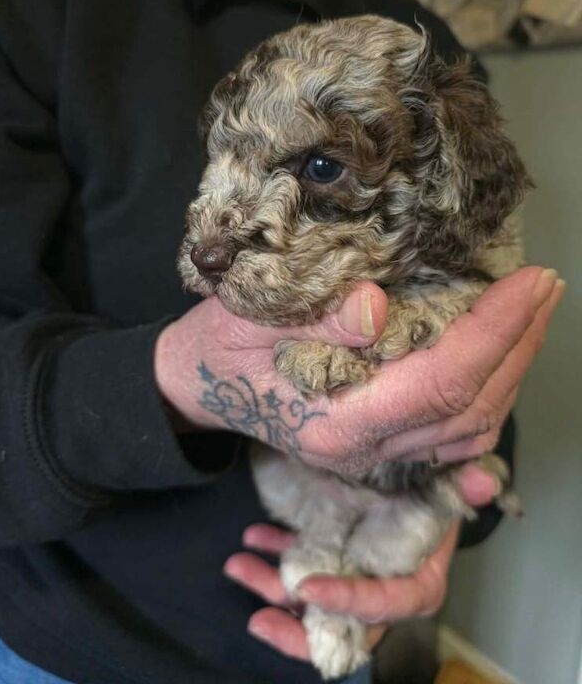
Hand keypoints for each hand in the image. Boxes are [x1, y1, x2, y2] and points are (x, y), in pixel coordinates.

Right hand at [155, 266, 561, 469]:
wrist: (193, 383)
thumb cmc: (218, 344)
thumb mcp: (252, 317)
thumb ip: (317, 317)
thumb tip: (377, 306)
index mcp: (334, 421)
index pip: (441, 380)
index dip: (495, 330)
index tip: (529, 281)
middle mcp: (361, 449)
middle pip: (469, 408)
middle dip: (519, 344)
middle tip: (544, 288)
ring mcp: (369, 455)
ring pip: (469, 428)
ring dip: (511, 371)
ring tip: (531, 315)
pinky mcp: (373, 446)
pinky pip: (451, 436)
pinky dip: (486, 396)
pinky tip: (498, 359)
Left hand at [224, 462, 498, 661]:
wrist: (419, 476)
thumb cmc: (437, 486)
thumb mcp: (448, 484)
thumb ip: (465, 486)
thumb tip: (487, 478)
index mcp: (417, 577)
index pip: (387, 602)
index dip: (350, 603)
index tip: (310, 589)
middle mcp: (380, 584)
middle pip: (341, 622)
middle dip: (297, 628)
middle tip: (257, 618)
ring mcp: (351, 572)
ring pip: (310, 596)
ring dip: (270, 584)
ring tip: (237, 564)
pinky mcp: (331, 552)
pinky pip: (300, 562)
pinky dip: (273, 551)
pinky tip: (253, 535)